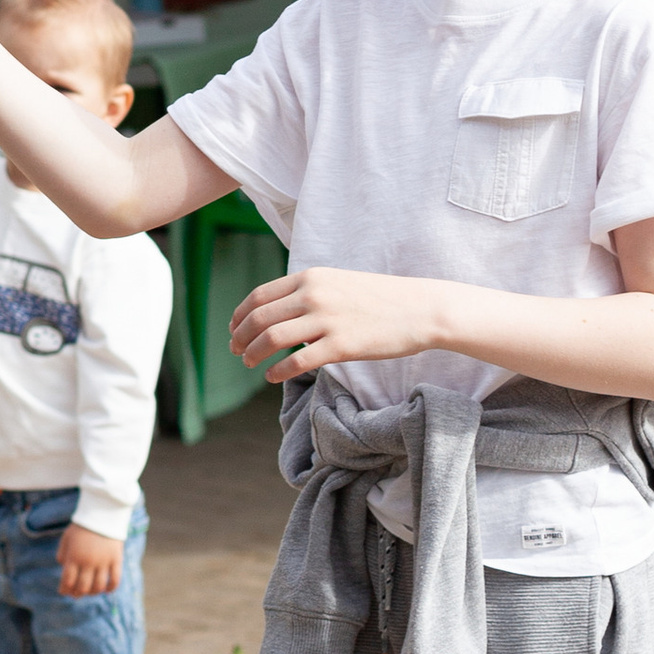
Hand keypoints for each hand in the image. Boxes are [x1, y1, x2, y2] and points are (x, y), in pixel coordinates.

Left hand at [57, 523, 123, 597]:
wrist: (103, 513)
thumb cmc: (82, 526)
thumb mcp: (66, 538)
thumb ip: (62, 553)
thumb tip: (63, 567)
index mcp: (74, 557)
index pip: (68, 581)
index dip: (65, 589)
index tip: (64, 592)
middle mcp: (88, 562)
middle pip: (83, 587)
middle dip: (77, 593)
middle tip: (76, 594)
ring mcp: (103, 562)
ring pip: (98, 586)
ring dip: (93, 592)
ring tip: (90, 591)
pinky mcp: (116, 560)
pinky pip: (115, 580)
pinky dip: (111, 588)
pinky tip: (106, 590)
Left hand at [227, 266, 440, 379]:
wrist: (420, 308)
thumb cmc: (380, 299)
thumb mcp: (338, 282)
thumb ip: (308, 292)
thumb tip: (280, 311)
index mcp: (310, 277)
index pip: (259, 296)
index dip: (240, 315)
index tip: (233, 328)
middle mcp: (313, 295)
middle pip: (259, 318)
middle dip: (240, 337)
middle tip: (235, 350)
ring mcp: (326, 320)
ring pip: (271, 339)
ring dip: (253, 354)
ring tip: (249, 363)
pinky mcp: (341, 346)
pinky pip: (297, 362)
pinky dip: (277, 371)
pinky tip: (272, 377)